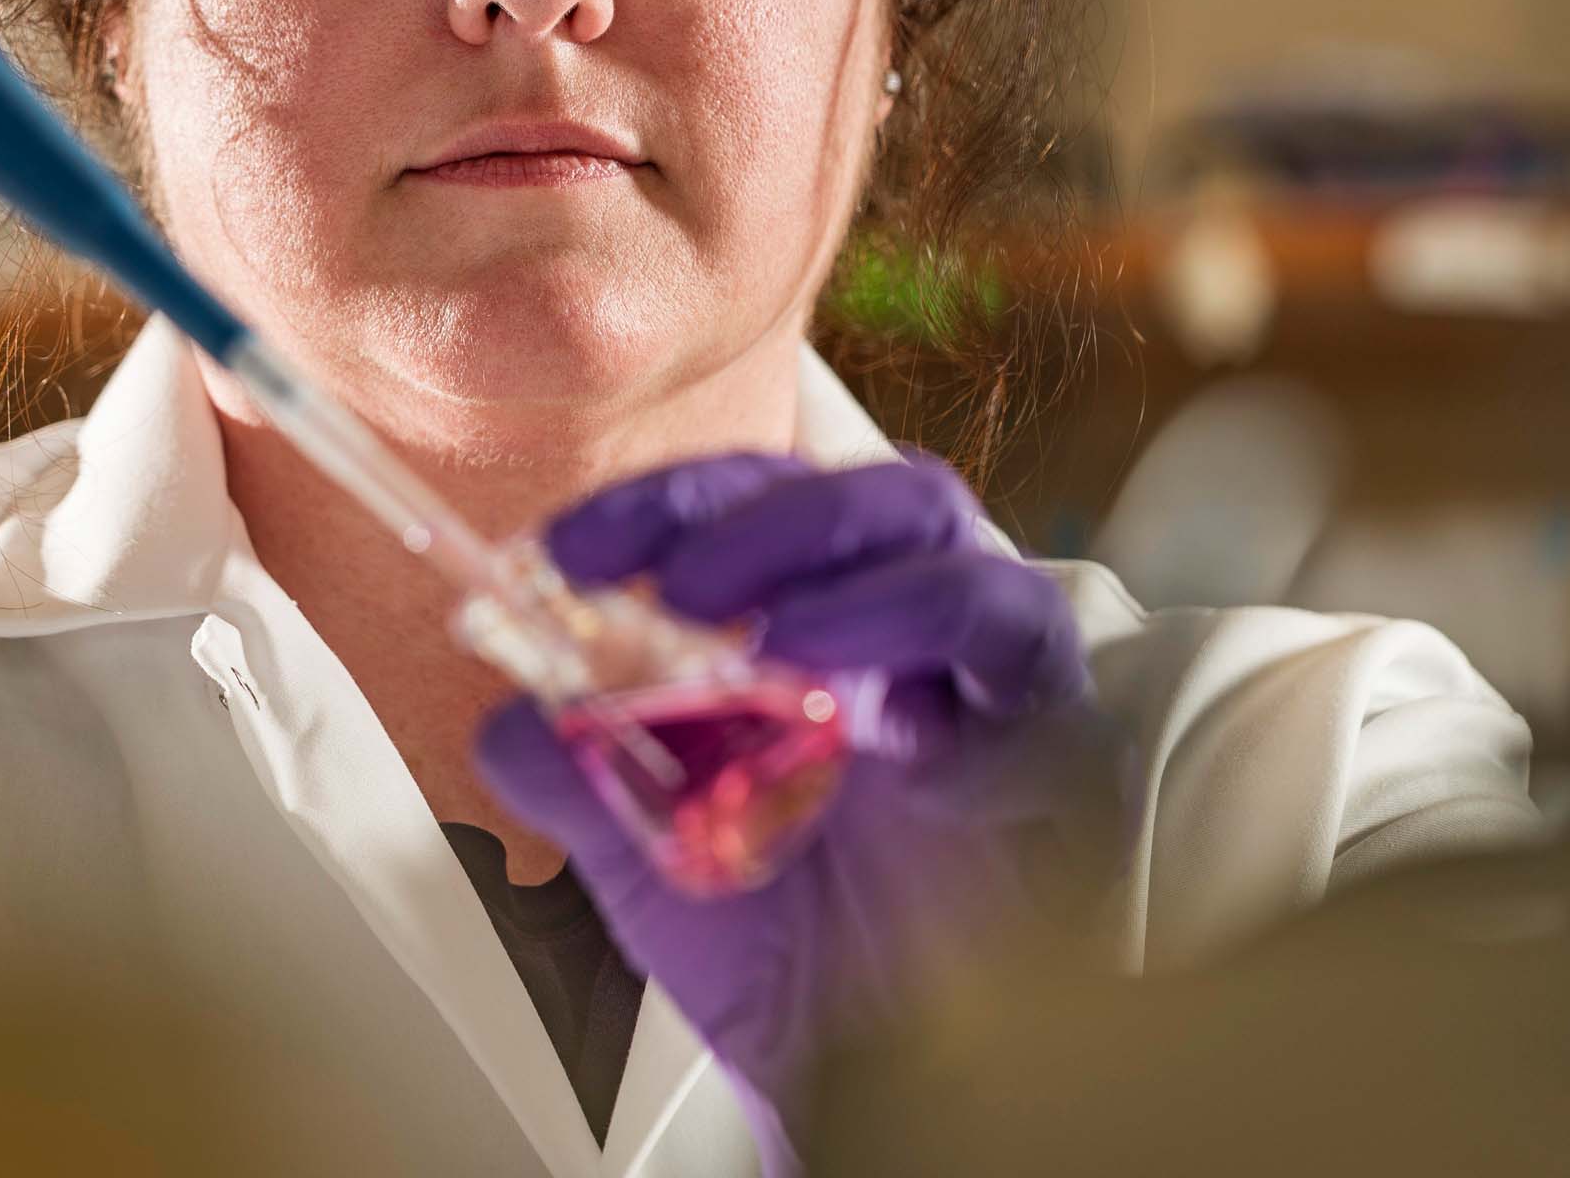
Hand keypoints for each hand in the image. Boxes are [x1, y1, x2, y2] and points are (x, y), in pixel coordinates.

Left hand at [476, 450, 1128, 1174]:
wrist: (853, 1078)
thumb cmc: (772, 951)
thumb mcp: (641, 850)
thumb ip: (571, 768)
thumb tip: (508, 715)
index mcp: (806, 622)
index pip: (748, 506)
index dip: (664, 505)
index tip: (570, 548)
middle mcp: (902, 629)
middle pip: (859, 492)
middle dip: (756, 514)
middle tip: (675, 582)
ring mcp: (984, 679)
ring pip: (947, 539)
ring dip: (838, 565)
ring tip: (766, 636)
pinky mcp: (1061, 744)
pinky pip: (1025, 648)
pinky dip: (936, 645)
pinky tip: (876, 724)